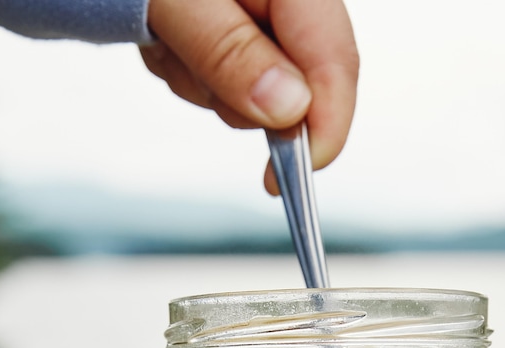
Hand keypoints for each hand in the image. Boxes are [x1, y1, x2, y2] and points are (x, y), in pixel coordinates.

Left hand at [140, 0, 358, 192]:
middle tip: (185, 57)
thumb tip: (289, 110)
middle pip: (296, 89)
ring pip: (254, 92)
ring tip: (168, 34)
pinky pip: (224, 78)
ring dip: (204, 81)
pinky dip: (192, 69)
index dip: (324, 129)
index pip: (336, 64)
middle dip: (238, 97)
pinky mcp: (236, 27)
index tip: (288, 175)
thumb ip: (232, 51)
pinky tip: (170, 34)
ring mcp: (261, 15)